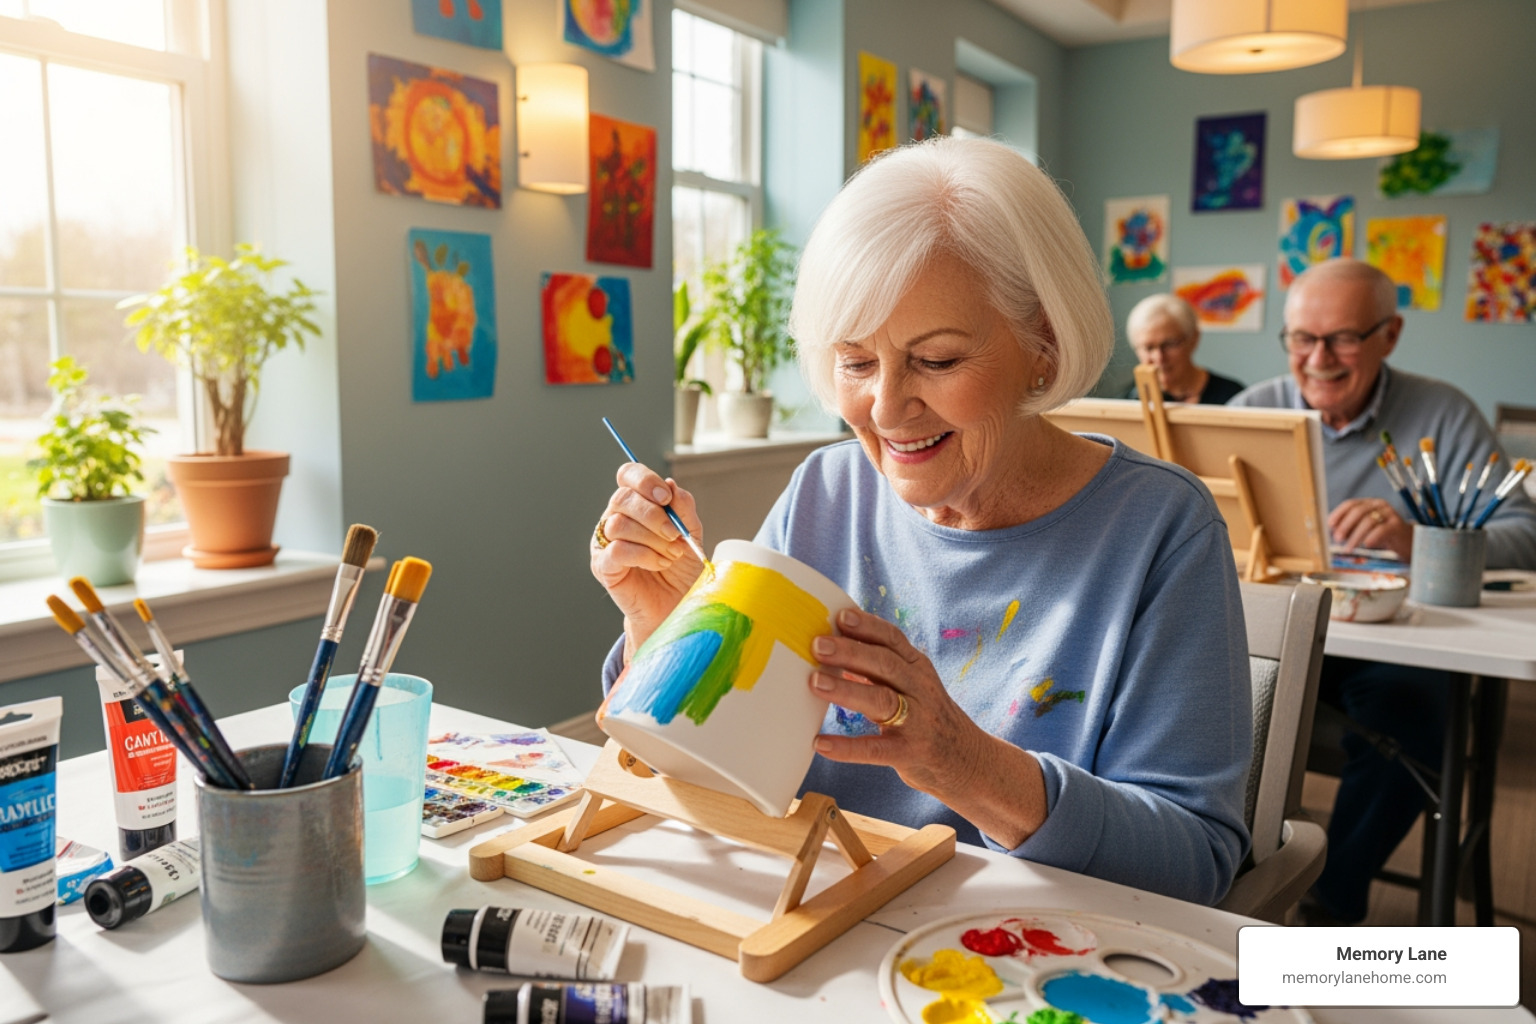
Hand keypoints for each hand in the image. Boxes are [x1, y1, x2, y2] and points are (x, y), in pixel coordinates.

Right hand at [590, 462, 704, 655]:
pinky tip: (658, 564)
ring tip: (671, 555)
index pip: (628, 475)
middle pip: (623, 497)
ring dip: (653, 539)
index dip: (644, 480)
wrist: (678, 605)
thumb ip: (683, 507)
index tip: (665, 497)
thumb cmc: (682, 570)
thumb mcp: (691, 533)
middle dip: (654, 515)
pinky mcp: (603, 566)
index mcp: (636, 505)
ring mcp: (606, 542)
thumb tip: (670, 484)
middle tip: (675, 535)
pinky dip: (644, 555)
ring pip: (620, 524)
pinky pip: (617, 550)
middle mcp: (616, 518)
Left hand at [808, 608, 1045, 845]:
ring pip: (881, 700)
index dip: (867, 626)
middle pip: (885, 664)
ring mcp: (918, 721)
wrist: (968, 761)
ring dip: (847, 690)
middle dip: (850, 652)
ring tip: (815, 683)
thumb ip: (879, 669)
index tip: (840, 616)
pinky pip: (876, 749)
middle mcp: (920, 689)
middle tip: (817, 645)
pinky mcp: (910, 753)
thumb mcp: (912, 686)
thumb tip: (833, 650)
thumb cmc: (927, 718)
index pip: (892, 639)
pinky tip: (821, 744)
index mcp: (918, 668)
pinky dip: (847, 747)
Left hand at [1330, 498, 1412, 560]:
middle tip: (1338, 539)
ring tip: (1349, 548)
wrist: (1408, 542)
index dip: (1338, 514)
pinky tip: (1367, 545)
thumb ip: (1351, 528)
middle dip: (1345, 526)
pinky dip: (1372, 537)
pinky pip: (1382, 529)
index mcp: (1369, 503)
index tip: (1330, 525)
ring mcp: (1389, 514)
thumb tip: (1334, 532)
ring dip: (1356, 536)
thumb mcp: (1364, 530)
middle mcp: (1379, 505)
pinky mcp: (1397, 525)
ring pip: (1369, 521)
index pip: (1350, 504)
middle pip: (1358, 511)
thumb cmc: (1382, 536)